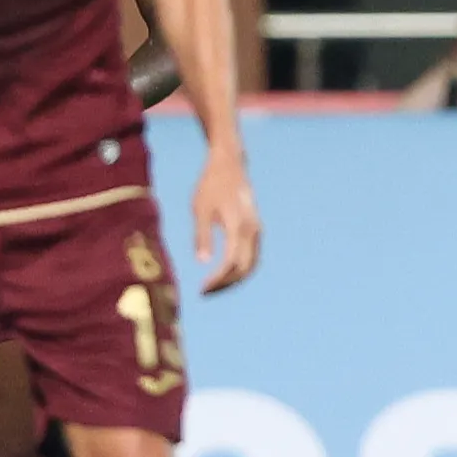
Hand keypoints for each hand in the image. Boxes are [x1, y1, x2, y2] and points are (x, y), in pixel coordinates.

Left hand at [192, 148, 262, 294]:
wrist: (230, 164)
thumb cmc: (211, 185)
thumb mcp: (200, 209)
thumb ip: (202, 236)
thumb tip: (202, 262)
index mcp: (238, 226)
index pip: (231, 263)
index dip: (218, 279)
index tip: (202, 289)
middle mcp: (252, 231)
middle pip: (244, 269)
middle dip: (225, 284)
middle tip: (205, 292)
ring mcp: (256, 230)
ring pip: (251, 264)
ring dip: (233, 279)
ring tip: (213, 286)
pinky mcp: (255, 229)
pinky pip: (252, 256)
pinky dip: (240, 269)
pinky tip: (224, 272)